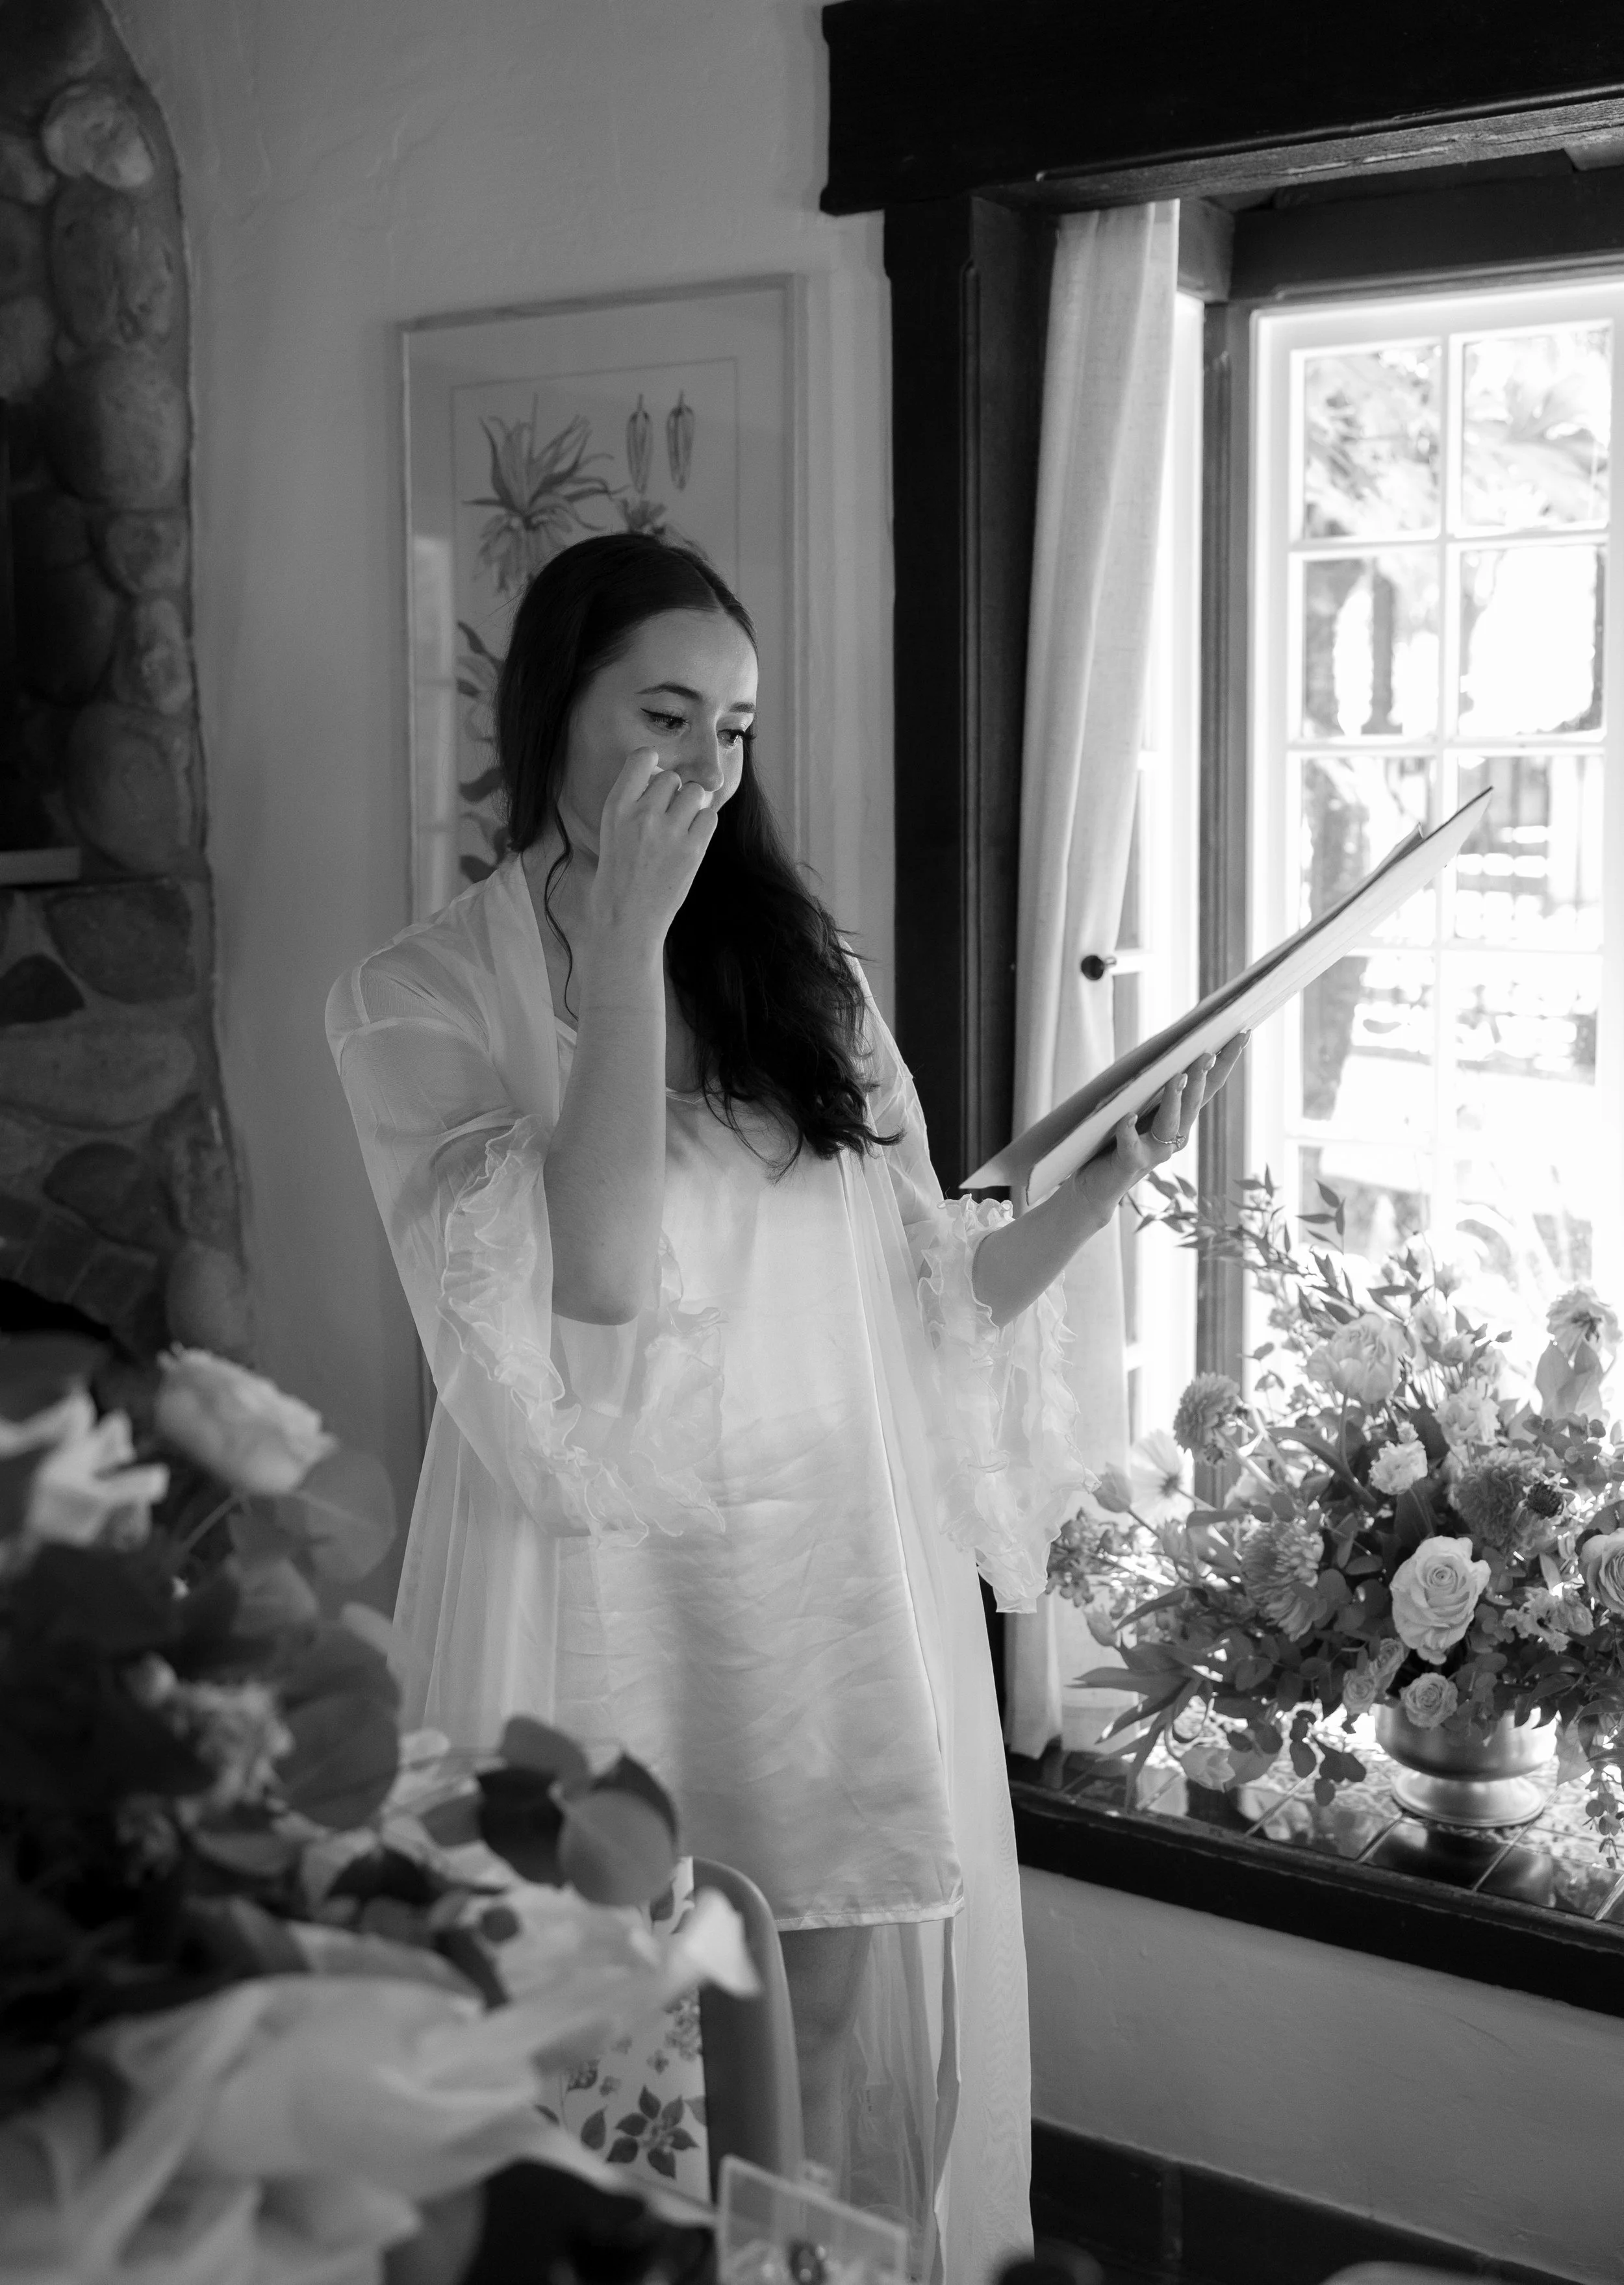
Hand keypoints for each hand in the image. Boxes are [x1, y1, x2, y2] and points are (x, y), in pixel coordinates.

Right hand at [586, 747, 716, 955]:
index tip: (653, 778)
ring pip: (695, 793)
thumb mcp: (611, 831)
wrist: (626, 920)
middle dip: (672, 793)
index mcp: (616, 807)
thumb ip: (634, 802)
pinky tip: (690, 840)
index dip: (652, 764)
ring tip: (679, 828)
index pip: (643, 757)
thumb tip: (667, 779)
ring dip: (691, 806)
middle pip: (672, 777)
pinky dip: (703, 825)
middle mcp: (643, 814)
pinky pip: (710, 816)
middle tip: (666, 818)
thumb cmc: (618, 876)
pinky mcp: (692, 850)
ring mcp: (669, 832)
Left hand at [1073, 1032, 1248, 1214]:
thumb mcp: (1140, 1106)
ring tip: (1177, 1078)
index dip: (1227, 1061)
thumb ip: (1154, 1084)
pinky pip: (1131, 1144)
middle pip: (1194, 1103)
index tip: (1243, 1034)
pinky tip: (1126, 1117)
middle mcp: (1175, 1135)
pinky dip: (1128, 1130)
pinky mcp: (1130, 1162)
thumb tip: (1166, 1047)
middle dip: (1201, 1078)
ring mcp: (1155, 1151)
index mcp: (1181, 1117)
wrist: (1098, 1185)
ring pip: (1171, 1124)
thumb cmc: (1120, 1139)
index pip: (1208, 1086)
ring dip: (1175, 1101)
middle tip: (1207, 1054)